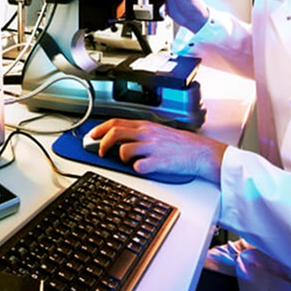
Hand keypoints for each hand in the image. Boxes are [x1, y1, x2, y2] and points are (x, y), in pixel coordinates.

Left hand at [89, 118, 226, 184]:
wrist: (200, 152)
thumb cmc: (179, 144)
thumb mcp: (157, 131)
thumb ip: (138, 133)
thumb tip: (117, 137)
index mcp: (145, 125)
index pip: (115, 122)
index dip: (99, 129)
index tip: (91, 136)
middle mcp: (146, 134)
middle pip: (115, 133)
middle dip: (102, 143)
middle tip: (99, 151)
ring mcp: (151, 147)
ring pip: (123, 150)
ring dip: (120, 157)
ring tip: (128, 161)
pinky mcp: (158, 162)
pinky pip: (138, 166)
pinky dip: (137, 169)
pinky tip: (144, 167)